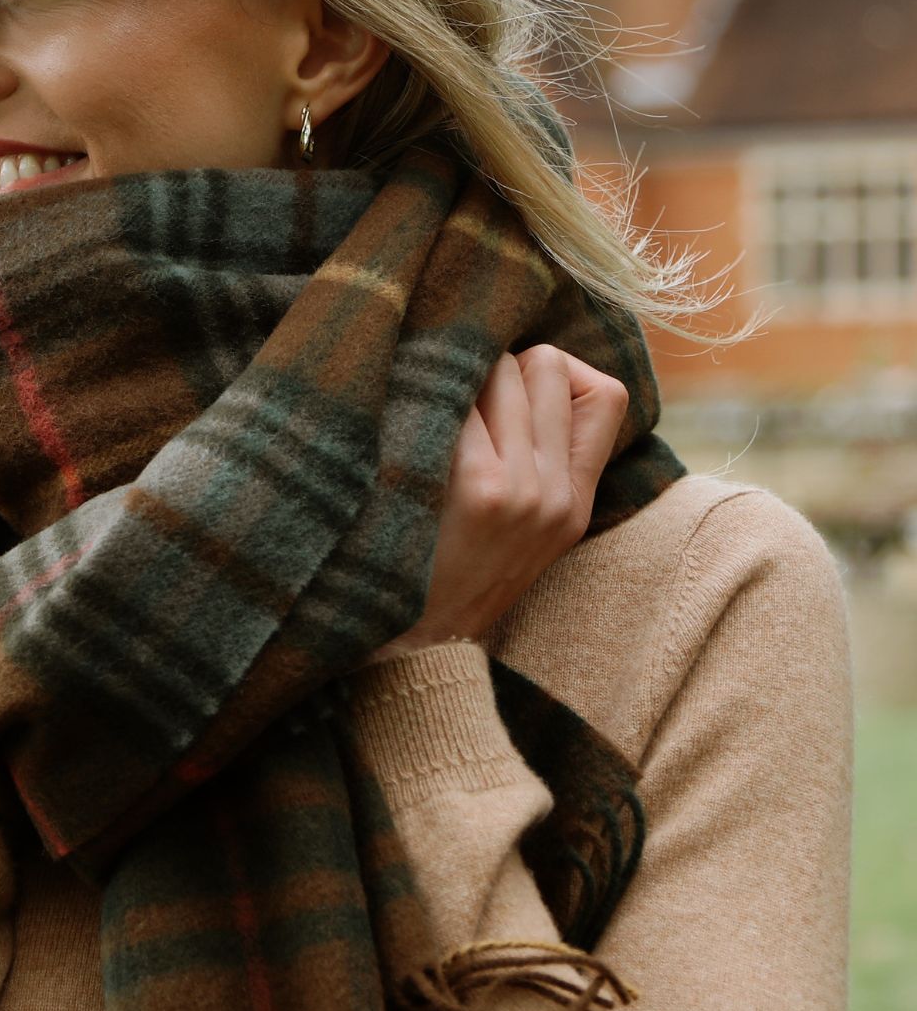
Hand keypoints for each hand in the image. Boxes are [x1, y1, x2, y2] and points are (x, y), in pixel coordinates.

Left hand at [371, 345, 628, 660]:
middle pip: (544, 363)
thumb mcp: (520, 535)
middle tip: (458, 403)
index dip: (555, 376)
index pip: (606, 394)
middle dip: (498, 367)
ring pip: (499, 369)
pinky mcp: (475, 483)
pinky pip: (458, 398)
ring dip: (458, 377)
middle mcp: (555, 494)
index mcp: (573, 503)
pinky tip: (405, 426)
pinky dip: (427, 396)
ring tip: (428, 415)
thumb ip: (539, 464)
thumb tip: (523, 374)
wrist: (406, 646)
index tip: (513, 398)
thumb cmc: (445, 575)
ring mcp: (519, 488)